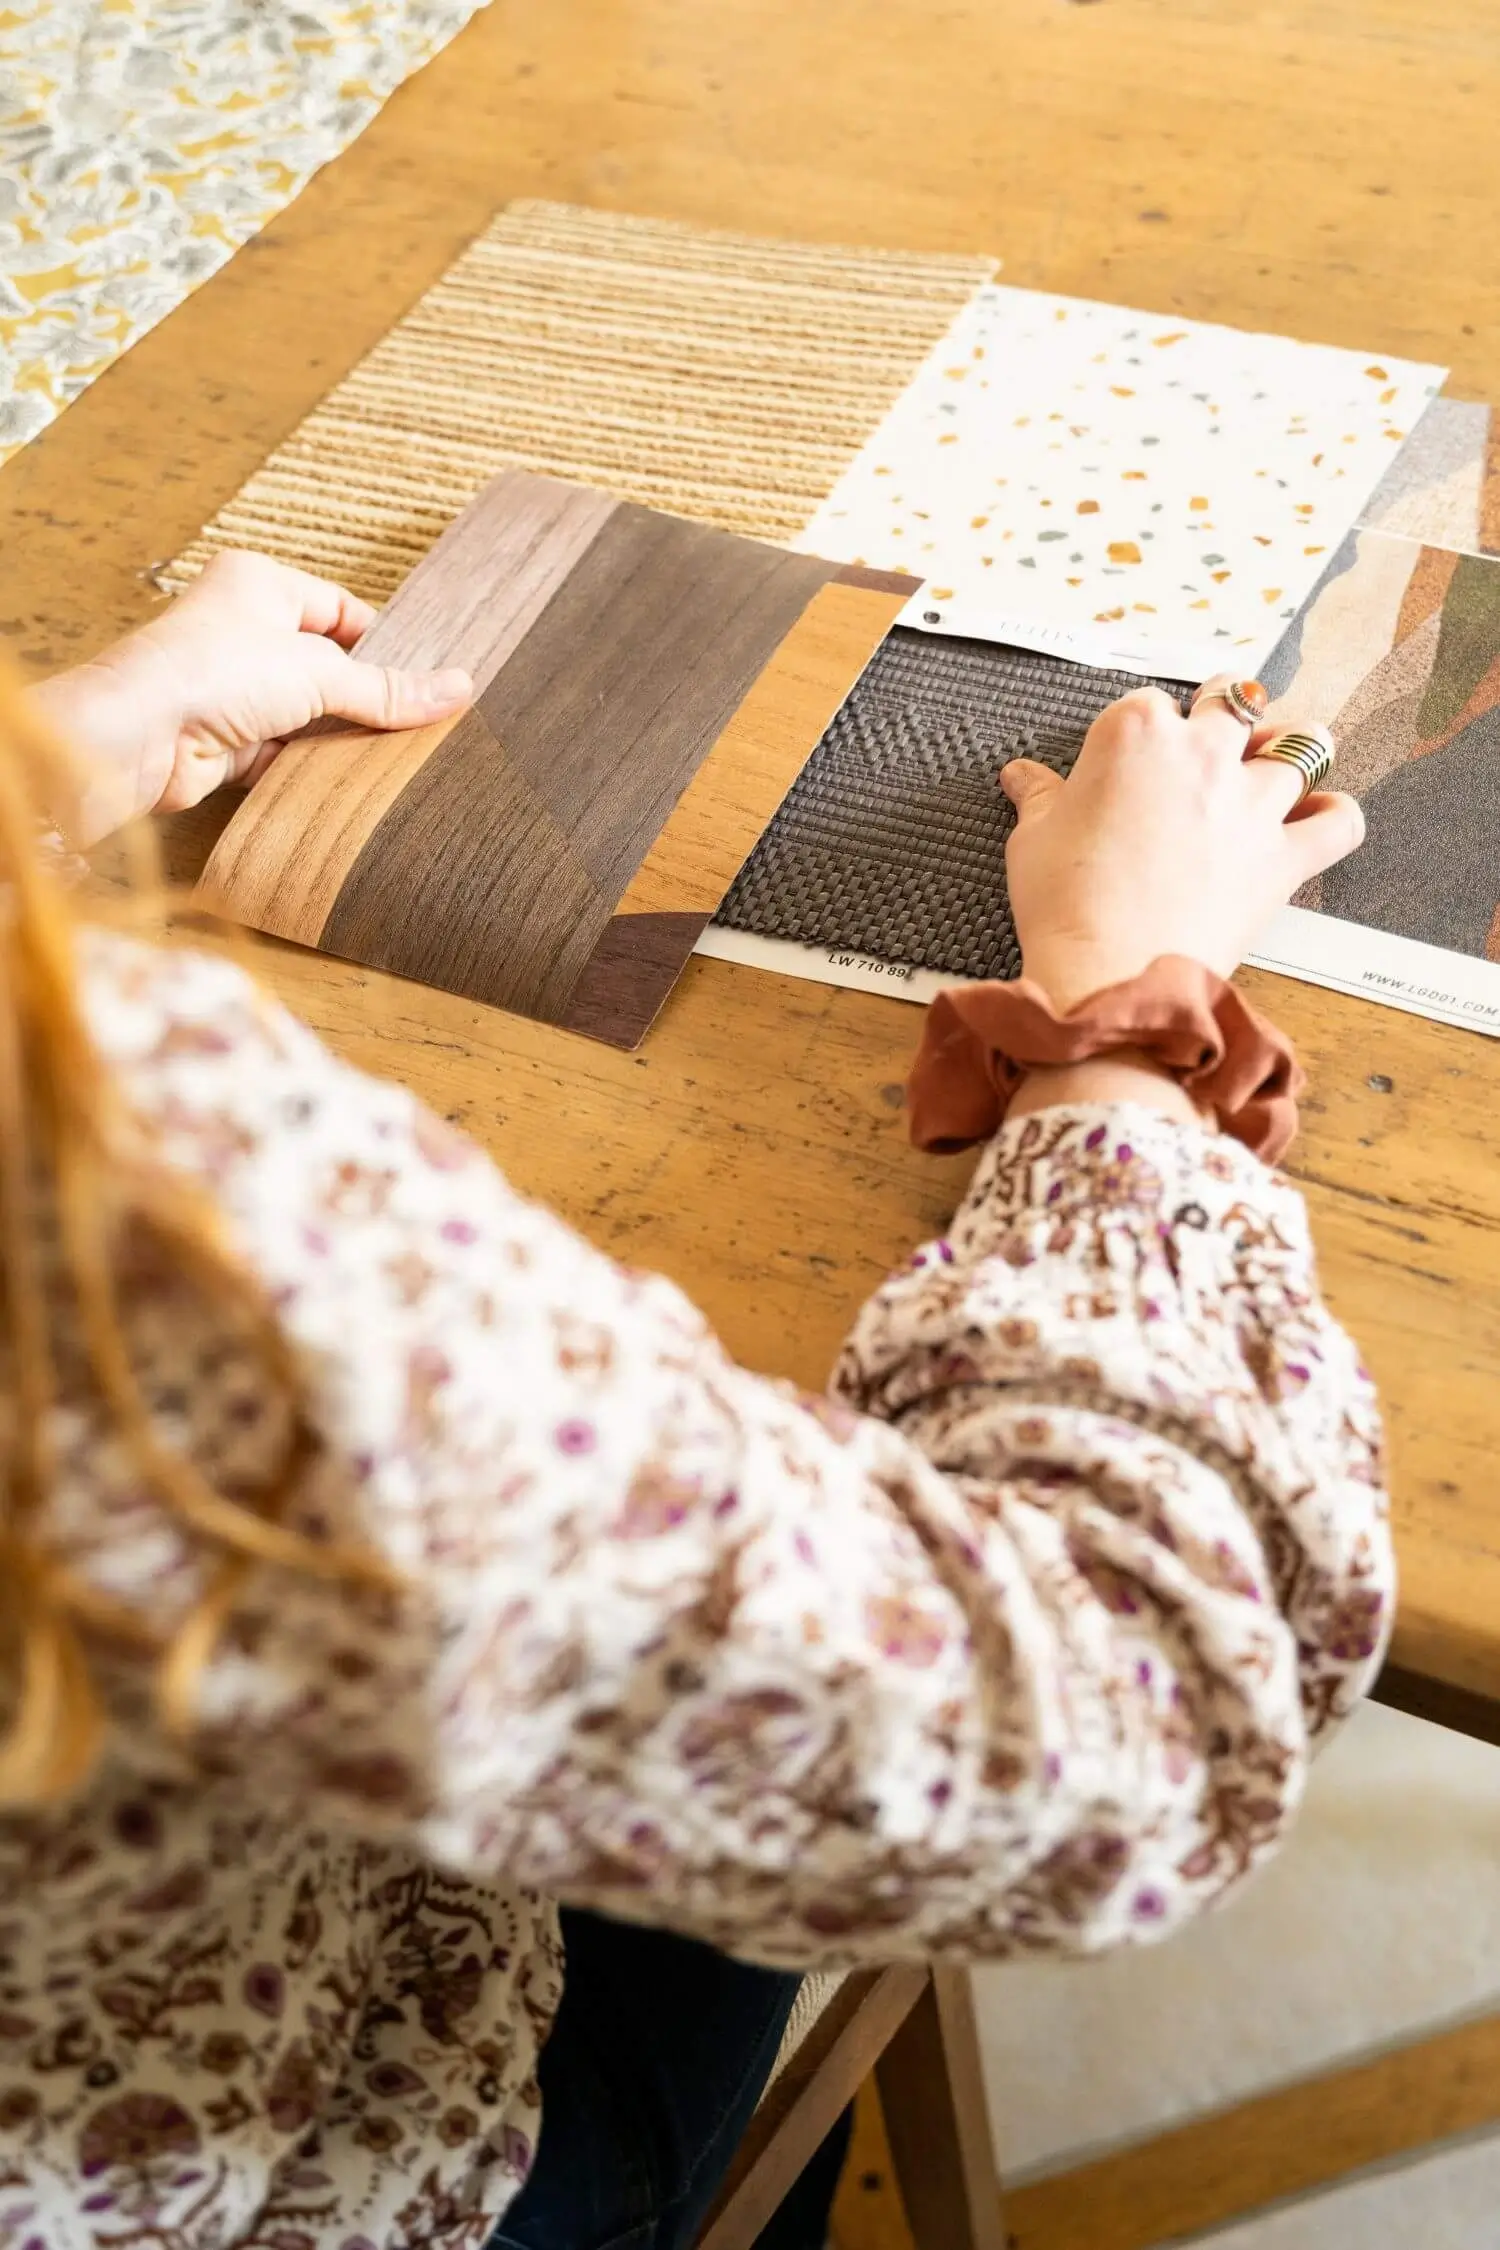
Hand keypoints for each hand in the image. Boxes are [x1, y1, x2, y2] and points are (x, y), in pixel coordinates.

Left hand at [29, 551, 471, 847]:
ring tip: (396, 754)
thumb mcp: (319, 672)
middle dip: (365, 695)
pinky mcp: (225, 739)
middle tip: (420, 720)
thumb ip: (388, 688)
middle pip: (326, 664)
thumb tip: (458, 688)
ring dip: (339, 733)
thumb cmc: (213, 671)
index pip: (340, 609)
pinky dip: (312, 765)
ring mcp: (232, 686)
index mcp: (261, 584)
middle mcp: (242, 629)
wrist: (140, 734)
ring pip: (306, 711)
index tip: (426, 678)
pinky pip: (284, 752)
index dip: (384, 644)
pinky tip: (351, 779)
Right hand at [999, 680, 1363, 1011]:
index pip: (1146, 702)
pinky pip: (1338, 821)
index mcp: (1134, 734)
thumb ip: (1040, 797)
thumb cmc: (1066, 907)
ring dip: (1291, 748)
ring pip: (1302, 743)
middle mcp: (1202, 754)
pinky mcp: (1282, 856)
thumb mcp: (1033, 840)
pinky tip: (1319, 816)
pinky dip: (1334, 815)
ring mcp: (1251, 802)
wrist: (1111, 974)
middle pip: (1233, 698)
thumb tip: (1022, 778)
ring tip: (1275, 763)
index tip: (1133, 758)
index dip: (1142, 730)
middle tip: (1212, 737)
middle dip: (1225, 708)